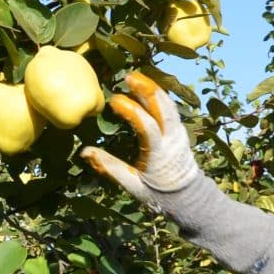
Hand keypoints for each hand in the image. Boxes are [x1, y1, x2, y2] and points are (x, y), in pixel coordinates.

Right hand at [79, 72, 203, 216]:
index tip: (114, 100)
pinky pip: (171, 108)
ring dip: (153, 88)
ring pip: (169, 104)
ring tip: (136, 77)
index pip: (147, 126)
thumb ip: (110, 167)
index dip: (131, 110)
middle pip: (163, 108)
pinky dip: (159, 95)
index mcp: (160, 153)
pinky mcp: (181, 131)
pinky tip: (148, 89)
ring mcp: (179, 133)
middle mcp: (173, 139)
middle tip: (128, 76)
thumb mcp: (132, 185)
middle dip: (147, 89)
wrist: (188, 197)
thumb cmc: (158, 193)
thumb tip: (85, 152)